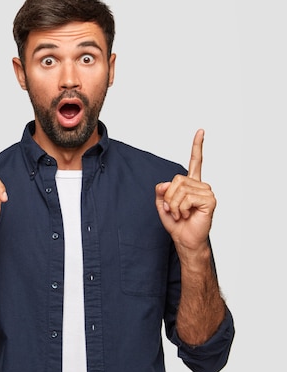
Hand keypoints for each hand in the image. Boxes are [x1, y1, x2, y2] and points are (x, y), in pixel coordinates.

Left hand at [155, 129, 215, 252]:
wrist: (184, 239)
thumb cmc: (176, 223)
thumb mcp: (162, 204)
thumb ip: (161, 190)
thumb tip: (165, 184)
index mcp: (191, 184)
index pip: (196, 161)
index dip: (197, 146)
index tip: (201, 131)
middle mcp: (200, 185)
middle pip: (176, 179)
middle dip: (168, 196)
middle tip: (173, 209)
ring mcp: (206, 192)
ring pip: (180, 189)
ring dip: (174, 204)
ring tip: (180, 213)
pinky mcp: (209, 200)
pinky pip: (187, 197)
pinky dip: (181, 208)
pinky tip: (186, 215)